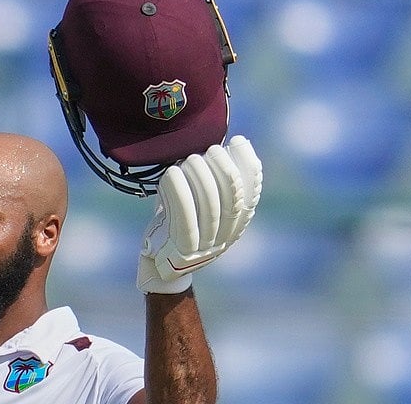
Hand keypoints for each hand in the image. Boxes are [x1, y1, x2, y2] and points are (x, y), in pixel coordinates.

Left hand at [137, 135, 261, 293]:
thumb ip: (207, 182)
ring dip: (202, 179)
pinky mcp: (183, 253)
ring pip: (211, 209)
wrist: (159, 269)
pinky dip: (179, 194)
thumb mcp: (194, 204)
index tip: (239, 141)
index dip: (249, 167)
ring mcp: (206, 248)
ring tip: (190, 158)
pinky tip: (171, 173)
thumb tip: (218, 147)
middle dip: (225, 170)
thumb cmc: (175, 227)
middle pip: (234, 201)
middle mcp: (226, 238)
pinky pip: (185, 220)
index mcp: (234, 226)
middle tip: (211, 149)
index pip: (251, 195)